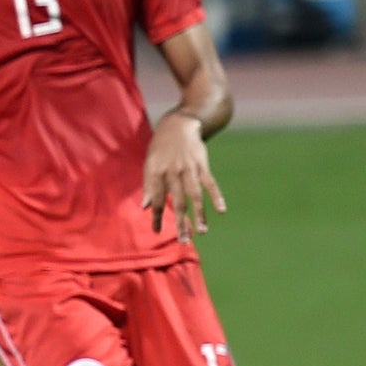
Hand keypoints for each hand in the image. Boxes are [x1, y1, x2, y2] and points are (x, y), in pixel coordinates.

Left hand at [142, 111, 223, 240]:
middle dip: (180, 223)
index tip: (157, 231)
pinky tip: (221, 210)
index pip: (155, 200)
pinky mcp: (202, 165)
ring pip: (194, 196)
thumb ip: (148, 185)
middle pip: (176, 202)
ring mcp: (188, 169)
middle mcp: (172, 172)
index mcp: (155, 173)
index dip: (156, 216)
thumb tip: (144, 207)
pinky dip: (216, 196)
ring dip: (199, 215)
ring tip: (202, 232)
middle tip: (184, 241)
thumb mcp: (149, 163)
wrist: (178, 124)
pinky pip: (210, 183)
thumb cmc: (160, 147)